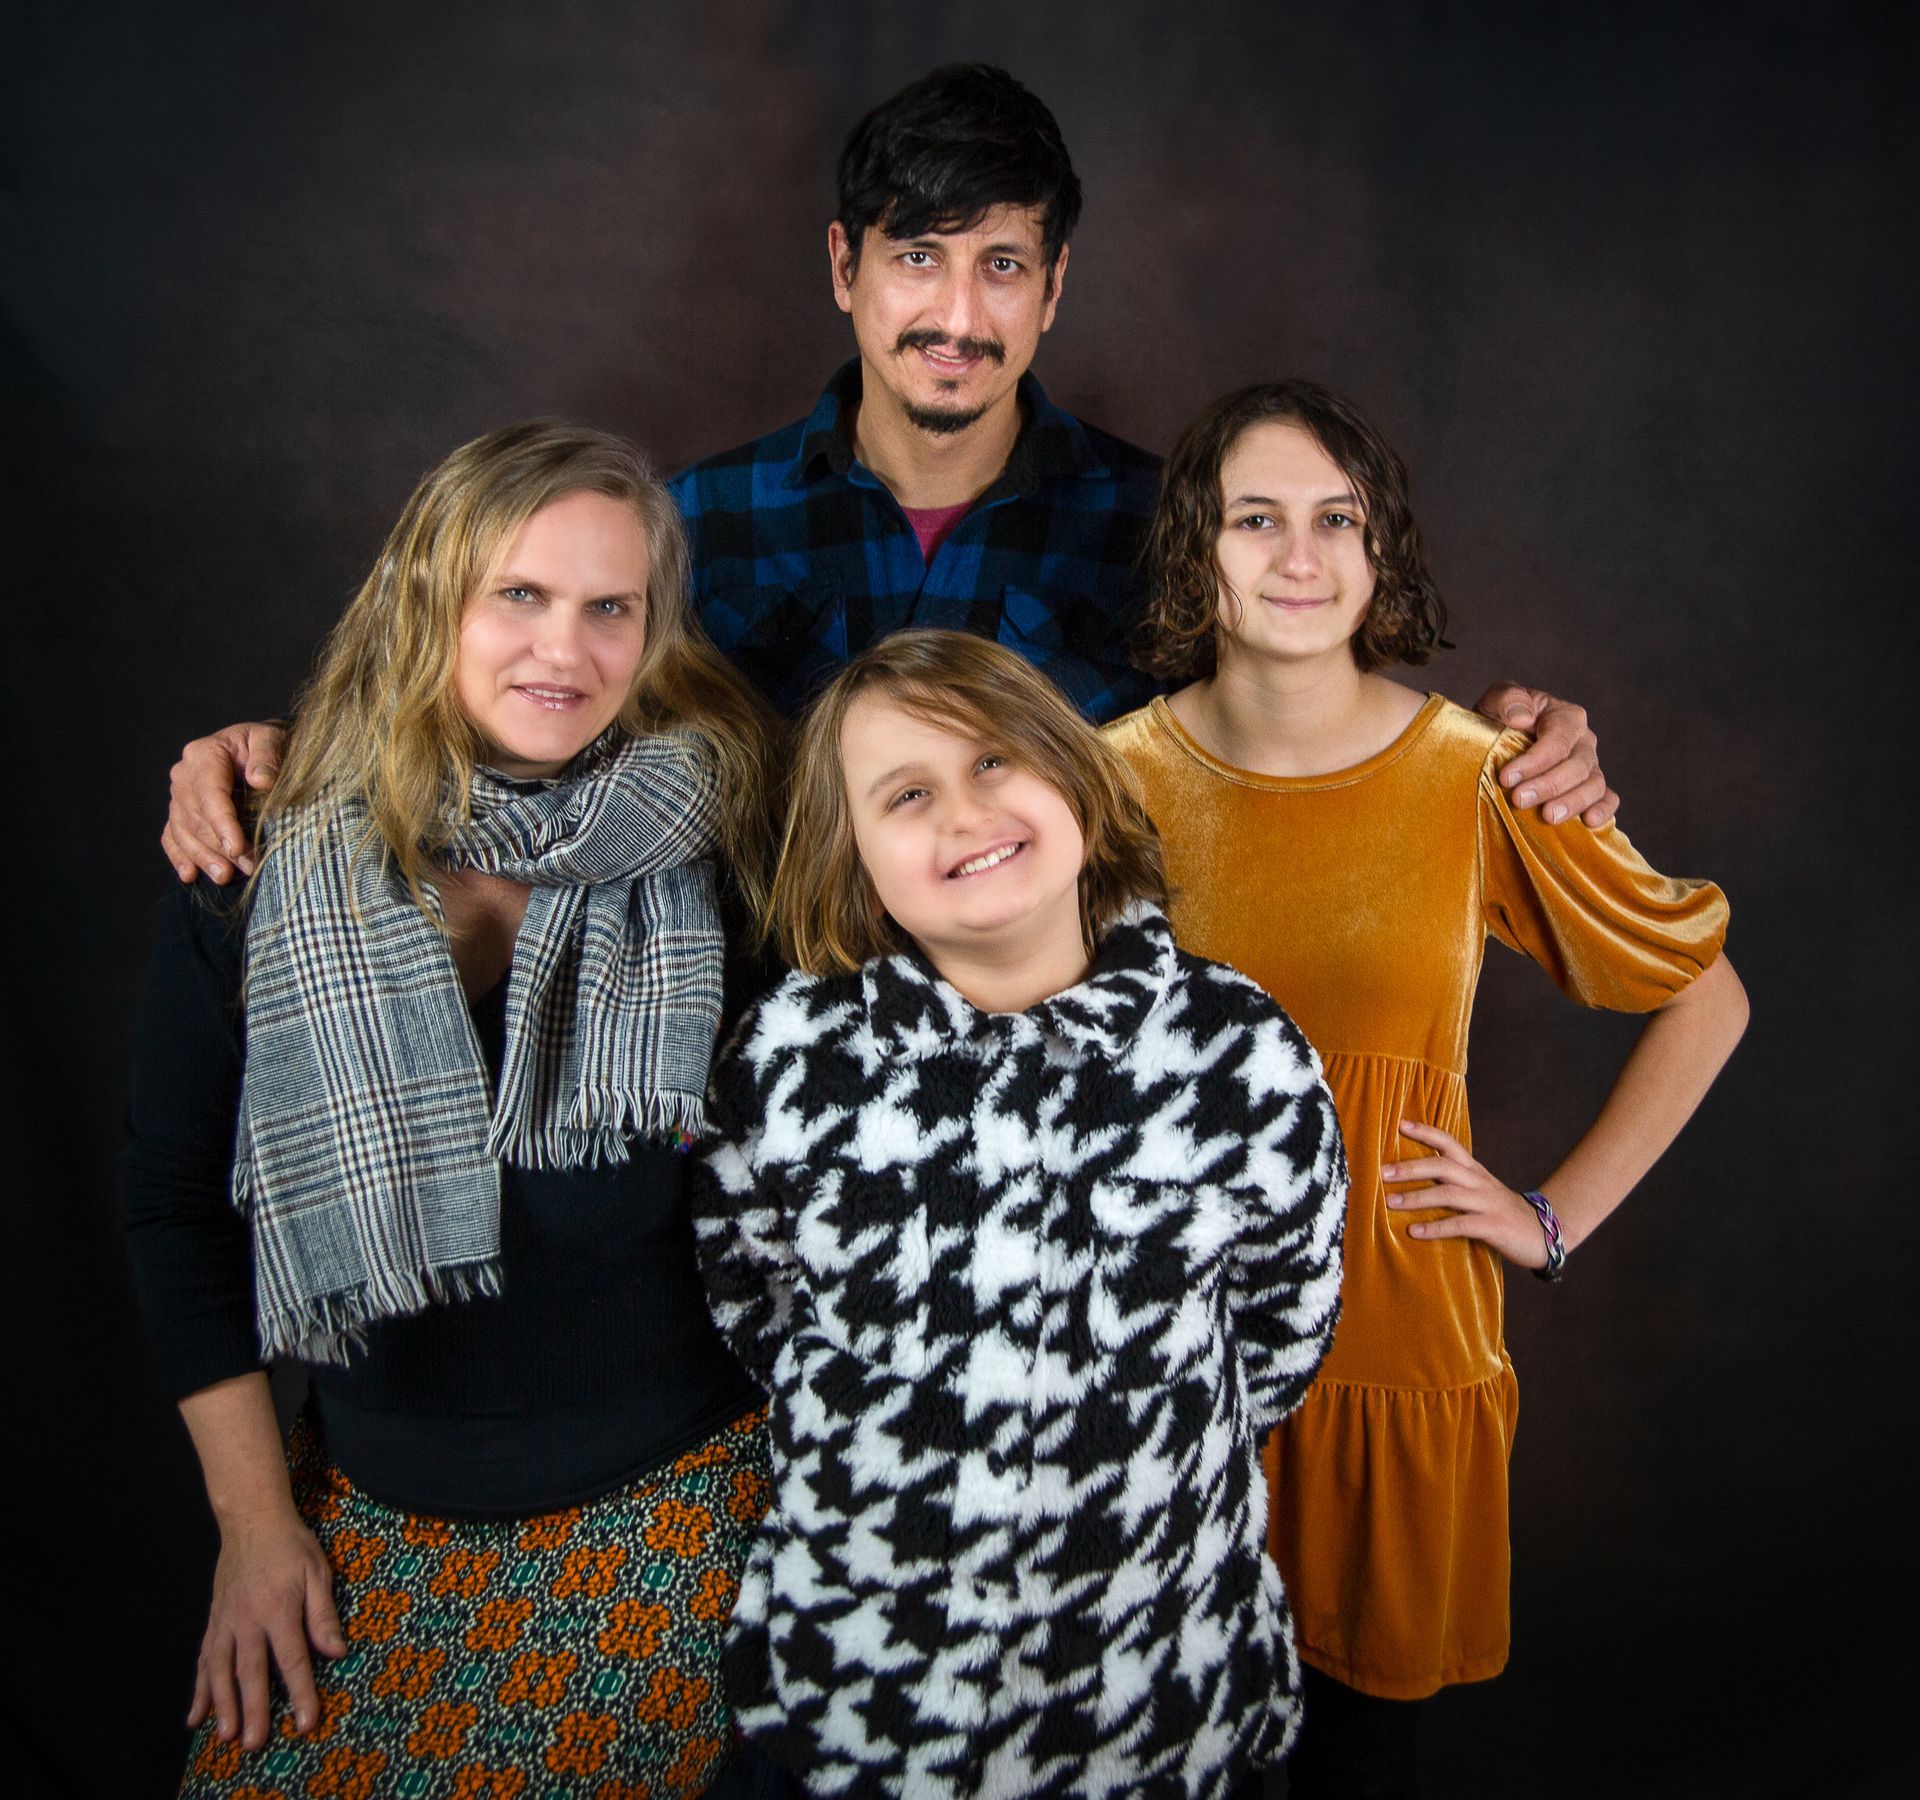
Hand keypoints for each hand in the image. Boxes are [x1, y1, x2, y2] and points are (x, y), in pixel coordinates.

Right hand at [162, 723, 284, 882]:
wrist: (256, 747)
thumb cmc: (266, 744)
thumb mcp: (272, 738)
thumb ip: (267, 755)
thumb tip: (261, 781)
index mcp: (204, 753)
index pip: (209, 792)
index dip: (221, 823)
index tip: (236, 848)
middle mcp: (184, 773)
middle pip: (194, 816)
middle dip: (217, 845)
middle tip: (245, 868)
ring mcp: (178, 793)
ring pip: (182, 830)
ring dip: (201, 856)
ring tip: (224, 877)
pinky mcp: (179, 810)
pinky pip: (172, 835)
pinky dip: (179, 855)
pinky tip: (189, 874)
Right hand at [188, 1504, 344, 1749]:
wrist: (252, 1520)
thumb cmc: (291, 1545)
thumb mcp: (318, 1571)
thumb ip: (323, 1613)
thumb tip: (337, 1651)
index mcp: (279, 1608)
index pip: (292, 1658)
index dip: (300, 1692)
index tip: (305, 1721)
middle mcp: (248, 1620)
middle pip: (250, 1671)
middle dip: (253, 1709)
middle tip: (254, 1743)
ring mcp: (226, 1622)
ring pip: (220, 1670)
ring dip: (222, 1705)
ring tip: (225, 1736)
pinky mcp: (213, 1622)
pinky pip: (203, 1660)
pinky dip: (199, 1689)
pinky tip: (196, 1716)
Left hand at [1383, 1121, 1552, 1270]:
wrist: (1545, 1233)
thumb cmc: (1502, 1212)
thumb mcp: (1479, 1191)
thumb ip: (1454, 1183)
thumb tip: (1413, 1178)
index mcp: (1475, 1170)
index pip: (1449, 1143)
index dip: (1426, 1132)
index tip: (1400, 1124)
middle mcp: (1479, 1182)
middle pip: (1442, 1167)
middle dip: (1411, 1168)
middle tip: (1382, 1172)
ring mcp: (1487, 1204)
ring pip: (1448, 1194)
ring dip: (1416, 1198)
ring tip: (1390, 1202)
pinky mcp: (1492, 1226)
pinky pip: (1460, 1225)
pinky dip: (1435, 1227)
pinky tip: (1414, 1232)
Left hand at [1474, 684, 1618, 828]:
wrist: (1498, 743)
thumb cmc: (1498, 721)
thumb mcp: (1494, 702)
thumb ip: (1507, 699)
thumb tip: (1523, 718)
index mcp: (1565, 716)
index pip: (1558, 739)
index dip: (1535, 760)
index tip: (1507, 778)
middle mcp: (1583, 740)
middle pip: (1577, 765)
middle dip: (1548, 784)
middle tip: (1519, 800)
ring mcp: (1591, 765)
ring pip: (1594, 784)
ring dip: (1573, 802)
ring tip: (1548, 816)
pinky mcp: (1592, 788)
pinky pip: (1608, 798)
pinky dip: (1603, 809)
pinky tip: (1589, 822)